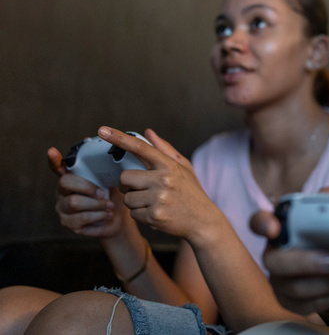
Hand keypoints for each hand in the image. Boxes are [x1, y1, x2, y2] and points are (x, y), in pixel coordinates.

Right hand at [49, 146, 127, 236]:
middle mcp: (63, 191)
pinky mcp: (67, 222)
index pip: (58, 167)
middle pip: (66, 183)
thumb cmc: (111, 197)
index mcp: (72, 177)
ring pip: (74, 202)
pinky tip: (107, 214)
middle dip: (88, 187)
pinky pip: (80, 218)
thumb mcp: (110, 182)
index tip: (52, 150)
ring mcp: (63, 207)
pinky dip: (98, 216)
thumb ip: (106, 171)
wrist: (117, 220)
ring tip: (110, 206)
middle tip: (104, 193)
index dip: (54, 160)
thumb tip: (113, 153)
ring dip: (97, 204)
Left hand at [96, 126, 226, 244]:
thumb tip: (148, 132)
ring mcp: (158, 199)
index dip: (119, 138)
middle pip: (125, 177)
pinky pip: (133, 213)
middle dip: (129, 185)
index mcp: (169, 165)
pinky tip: (155, 213)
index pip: (140, 148)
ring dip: (135, 202)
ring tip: (153, 203)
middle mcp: (163, 180)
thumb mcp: (183, 167)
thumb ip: (164, 149)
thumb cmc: (191, 192)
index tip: (102, 130)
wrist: (203, 221)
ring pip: (127, 198)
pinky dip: (140, 214)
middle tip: (143, 189)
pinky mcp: (154, 216)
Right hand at [249, 209, 328, 314]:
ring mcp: (279, 281)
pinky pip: (309, 306)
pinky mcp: (292, 302)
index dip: (262, 224)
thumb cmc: (325, 236)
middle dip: (306, 262)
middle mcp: (273, 255)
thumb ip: (326, 202)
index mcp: (279, 229)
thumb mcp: (326, 216)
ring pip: (295, 288)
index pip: (258, 222)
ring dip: (327, 282)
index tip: (273, 227)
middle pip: (275, 263)